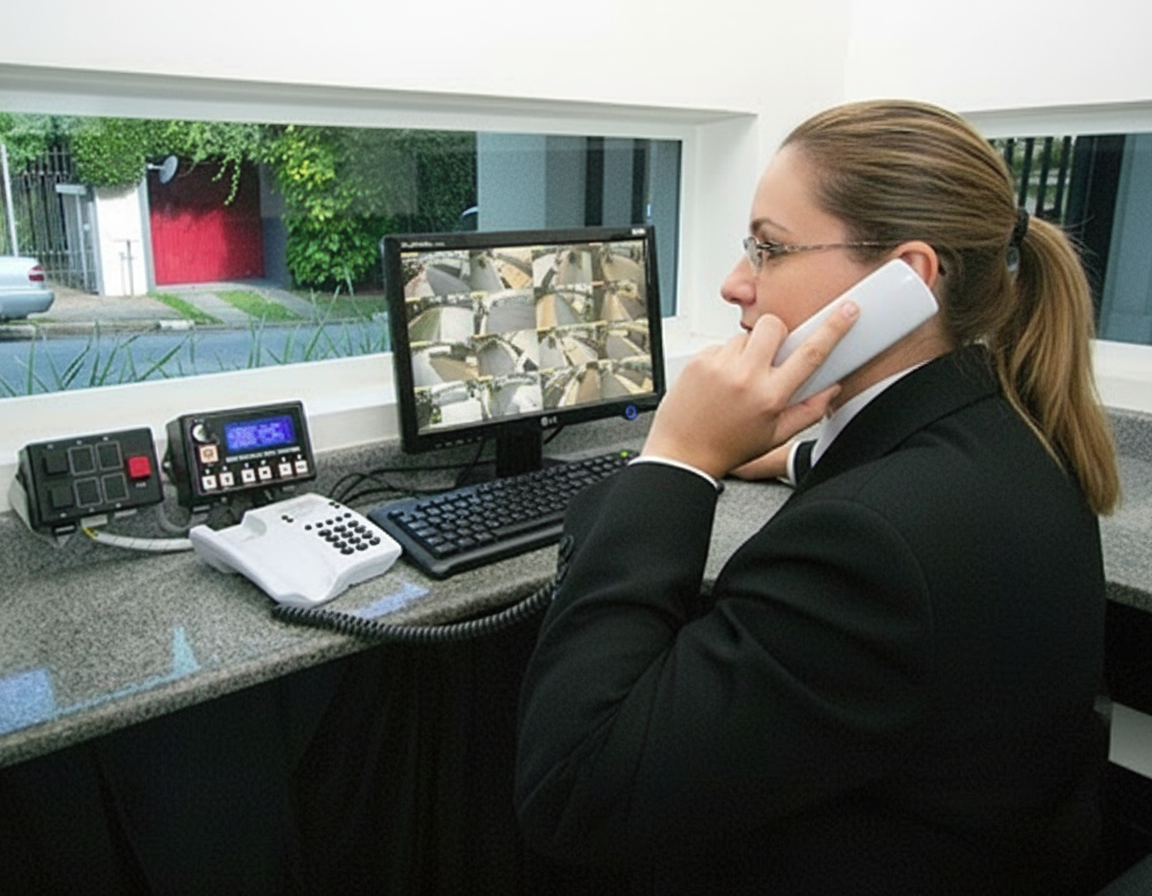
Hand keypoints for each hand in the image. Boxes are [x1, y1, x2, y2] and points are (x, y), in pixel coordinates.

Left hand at [641, 302, 857, 478]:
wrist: (682, 454)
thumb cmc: (728, 447)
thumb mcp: (775, 435)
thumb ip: (809, 411)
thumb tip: (830, 388)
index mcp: (770, 396)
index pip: (810, 354)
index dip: (833, 329)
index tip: (847, 310)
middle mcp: (745, 377)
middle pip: (773, 326)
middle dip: (776, 335)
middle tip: (769, 357)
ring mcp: (719, 366)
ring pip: (744, 336)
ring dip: (746, 351)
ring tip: (737, 380)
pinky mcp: (698, 361)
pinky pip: (720, 346)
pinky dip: (723, 359)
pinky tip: (718, 382)